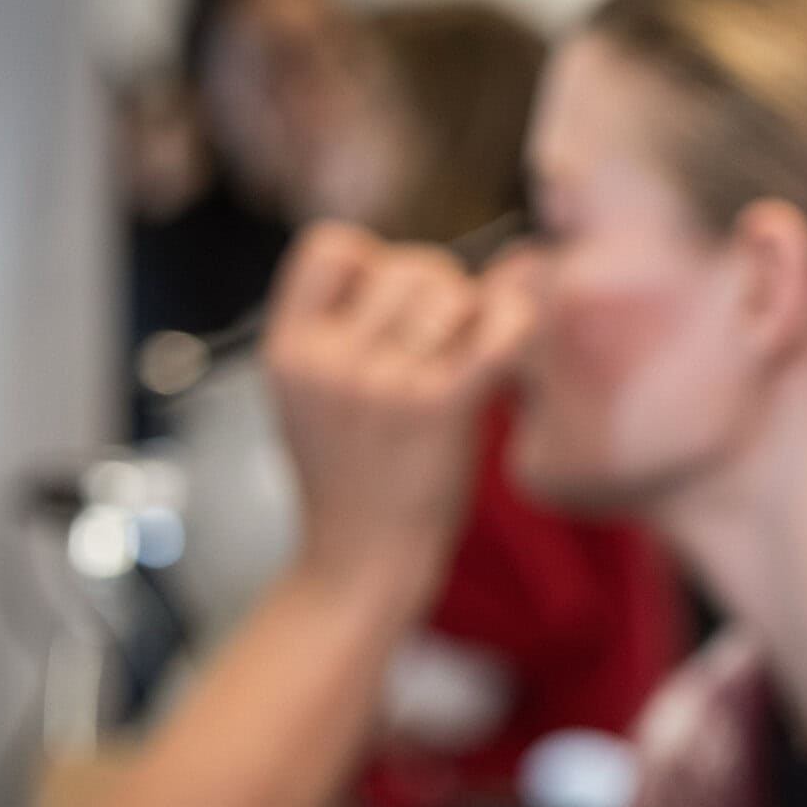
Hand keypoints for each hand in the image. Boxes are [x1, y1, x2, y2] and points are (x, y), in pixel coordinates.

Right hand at [263, 222, 534, 606]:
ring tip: (468, 359)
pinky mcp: (434, 410)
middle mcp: (327, 360)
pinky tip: (519, 336)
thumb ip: (352, 330)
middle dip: (443, 288)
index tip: (392, 305)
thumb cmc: (355, 476)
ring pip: (451, 294)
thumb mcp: (317, 395)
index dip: (375, 260)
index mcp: (287, 348)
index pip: (330, 245)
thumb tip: (443, 267)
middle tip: (450, 337)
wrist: (360, 562)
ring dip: (476, 316)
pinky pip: (493, 337)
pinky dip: (517, 326)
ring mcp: (379, 384)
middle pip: (407, 266)